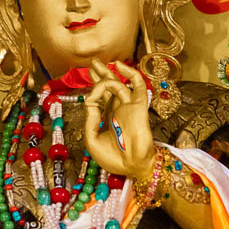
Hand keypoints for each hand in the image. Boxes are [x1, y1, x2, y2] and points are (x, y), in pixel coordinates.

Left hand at [84, 60, 154, 181]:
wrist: (132, 167)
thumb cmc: (113, 158)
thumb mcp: (92, 140)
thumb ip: (90, 119)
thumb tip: (89, 100)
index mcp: (108, 117)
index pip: (100, 97)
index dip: (93, 89)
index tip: (89, 99)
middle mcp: (118, 109)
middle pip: (109, 86)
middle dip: (100, 73)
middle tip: (93, 62)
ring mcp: (129, 106)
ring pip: (118, 84)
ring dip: (106, 75)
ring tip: (97, 65)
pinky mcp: (139, 105)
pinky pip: (136, 85)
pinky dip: (129, 74)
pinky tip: (119, 66)